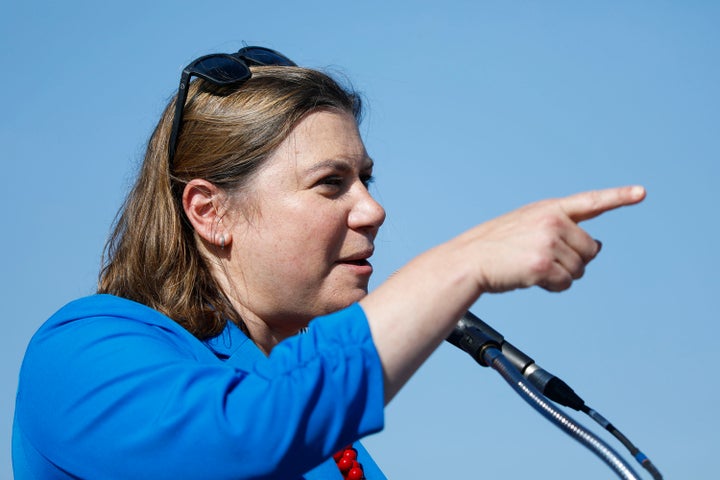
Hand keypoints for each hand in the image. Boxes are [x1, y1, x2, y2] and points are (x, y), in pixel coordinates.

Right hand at [457, 185, 645, 292]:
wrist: (468, 260)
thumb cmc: (496, 248)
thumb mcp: (528, 226)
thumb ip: (563, 230)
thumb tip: (599, 246)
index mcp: (548, 208)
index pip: (590, 201)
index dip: (618, 196)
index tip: (641, 193)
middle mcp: (552, 220)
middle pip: (590, 249)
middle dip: (573, 261)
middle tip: (543, 261)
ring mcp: (548, 241)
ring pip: (579, 269)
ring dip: (560, 275)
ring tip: (531, 268)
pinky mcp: (543, 263)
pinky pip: (565, 283)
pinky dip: (552, 287)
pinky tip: (531, 278)